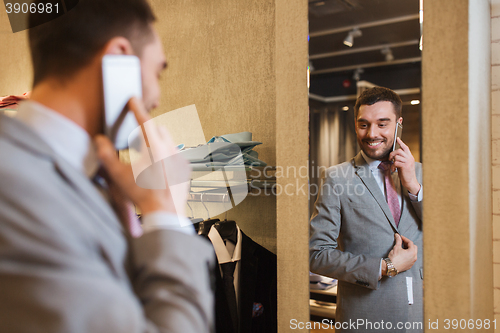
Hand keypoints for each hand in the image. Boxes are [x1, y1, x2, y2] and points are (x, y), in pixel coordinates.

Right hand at [95, 97, 188, 215]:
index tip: (133, 99)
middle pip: (158, 129)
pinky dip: (166, 156)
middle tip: (136, 141)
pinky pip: (175, 154)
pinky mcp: (185, 168)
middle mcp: (170, 150)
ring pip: (168, 141)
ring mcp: (180, 159)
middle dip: (147, 129)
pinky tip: (158, 169)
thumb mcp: (118, 175)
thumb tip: (99, 140)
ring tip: (146, 158)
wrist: (164, 212)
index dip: (137, 108)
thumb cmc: (141, 194)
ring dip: (157, 143)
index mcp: (154, 148)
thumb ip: (106, 155)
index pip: (144, 121)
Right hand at [383, 233, 416, 274]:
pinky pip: (411, 258)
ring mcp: (412, 262)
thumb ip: (398, 240)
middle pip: (414, 247)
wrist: (391, 267)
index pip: (410, 243)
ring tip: (402, 248)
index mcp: (412, 252)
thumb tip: (397, 236)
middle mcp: (414, 257)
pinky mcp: (410, 265)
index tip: (401, 237)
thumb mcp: (396, 247)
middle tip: (402, 242)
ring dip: (409, 250)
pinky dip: (408, 255)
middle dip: (408, 244)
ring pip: (413, 253)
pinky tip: (403, 254)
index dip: (405, 239)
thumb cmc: (394, 258)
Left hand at [388, 137, 420, 194]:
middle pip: (399, 151)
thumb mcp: (404, 164)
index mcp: (410, 157)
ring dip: (392, 162)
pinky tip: (394, 169)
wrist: (410, 181)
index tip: (397, 138)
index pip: (405, 147)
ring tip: (393, 166)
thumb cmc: (406, 174)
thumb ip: (401, 159)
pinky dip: (393, 166)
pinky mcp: (405, 166)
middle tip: (390, 158)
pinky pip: (396, 162)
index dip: (401, 142)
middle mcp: (410, 158)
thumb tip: (394, 156)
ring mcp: (408, 162)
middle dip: (392, 154)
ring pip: (396, 157)